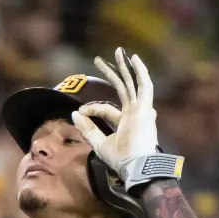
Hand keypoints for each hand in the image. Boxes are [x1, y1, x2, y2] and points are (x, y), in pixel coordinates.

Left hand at [72, 47, 158, 176]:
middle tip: (99, 59)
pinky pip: (144, 85)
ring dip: (125, 67)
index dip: (91, 108)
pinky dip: (140, 72)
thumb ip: (87, 128)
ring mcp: (141, 109)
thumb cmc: (120, 159)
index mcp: (125, 122)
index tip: (79, 111)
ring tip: (118, 51)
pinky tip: (134, 59)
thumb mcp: (98, 143)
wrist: (135, 166)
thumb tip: (74, 114)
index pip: (106, 108)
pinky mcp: (145, 107)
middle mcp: (135, 113)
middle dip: (111, 73)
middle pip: (121, 88)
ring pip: (132, 83)